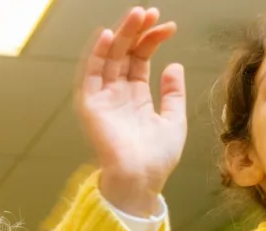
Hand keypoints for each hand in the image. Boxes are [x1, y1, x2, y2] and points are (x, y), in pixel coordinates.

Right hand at [78, 6, 185, 216]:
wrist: (142, 179)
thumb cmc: (157, 159)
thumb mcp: (174, 120)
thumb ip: (173, 94)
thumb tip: (173, 65)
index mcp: (135, 97)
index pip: (140, 59)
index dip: (152, 40)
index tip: (169, 27)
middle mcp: (117, 94)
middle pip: (124, 54)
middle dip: (136, 31)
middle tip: (150, 12)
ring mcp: (104, 99)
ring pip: (109, 58)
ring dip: (120, 35)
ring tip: (136, 16)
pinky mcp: (92, 107)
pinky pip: (91, 76)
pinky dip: (97, 55)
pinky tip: (109, 36)